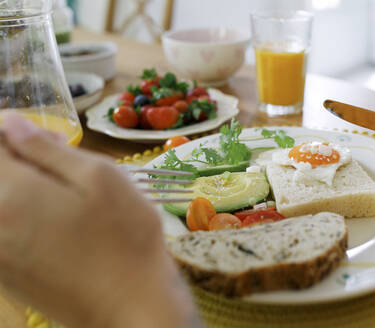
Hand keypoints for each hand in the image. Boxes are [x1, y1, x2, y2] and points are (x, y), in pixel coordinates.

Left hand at [0, 115, 199, 327]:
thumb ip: (48, 148)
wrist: (131, 306)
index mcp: (10, 193)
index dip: (12, 130)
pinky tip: (56, 224)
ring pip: (0, 203)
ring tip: (61, 194)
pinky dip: (19, 215)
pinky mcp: (5, 276)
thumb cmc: (126, 235)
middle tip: (55, 162)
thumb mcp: (101, 178)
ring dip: (19, 187)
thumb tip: (11, 125)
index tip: (44, 136)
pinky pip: (4, 231)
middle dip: (16, 159)